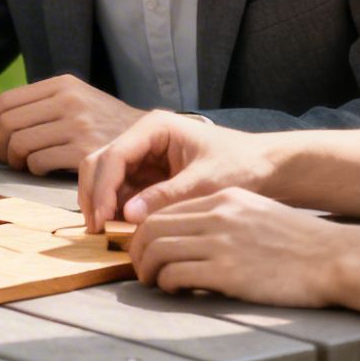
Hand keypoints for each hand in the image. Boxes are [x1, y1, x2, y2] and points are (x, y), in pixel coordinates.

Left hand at [0, 75, 143, 174]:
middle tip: (6, 158)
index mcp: (62, 85)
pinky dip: (34, 170)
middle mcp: (68, 101)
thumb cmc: (105, 124)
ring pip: (19, 145)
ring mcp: (77, 125)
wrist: (146, 139)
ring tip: (25, 165)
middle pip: (7, 124)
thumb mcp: (79, 98)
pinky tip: (44, 171)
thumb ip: (44, 103)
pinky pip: (38, 163)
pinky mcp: (84, 152)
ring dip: (15, 160)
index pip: (6, 102)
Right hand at [78, 110, 272, 231]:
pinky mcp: (147, 174)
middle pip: (100, 163)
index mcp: (154, 128)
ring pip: (105, 177)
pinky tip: (120, 228)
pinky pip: (121, 190)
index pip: (114, 155)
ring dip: (102, 202)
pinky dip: (115, 208)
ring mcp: (143, 155)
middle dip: (94, 194)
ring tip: (106, 232)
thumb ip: (165, 197)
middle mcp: (142, 137)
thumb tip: (126, 214)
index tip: (101, 218)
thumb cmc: (241, 166)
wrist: (265, 167)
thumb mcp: (205, 183)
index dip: (102, 188)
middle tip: (97, 230)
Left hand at [130, 188, 343, 306]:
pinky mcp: (227, 273)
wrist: (336, 259)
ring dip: (147, 271)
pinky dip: (167, 285)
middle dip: (136, 251)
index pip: (165, 209)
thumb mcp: (258, 214)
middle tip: (141, 269)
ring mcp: (222, 243)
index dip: (147, 232)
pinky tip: (178, 292)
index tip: (147, 250)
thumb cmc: (300, 244)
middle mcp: (218, 216)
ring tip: (155, 283)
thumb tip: (191, 238)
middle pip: (151, 228)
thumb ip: (224, 219)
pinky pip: (175, 275)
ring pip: (156, 251)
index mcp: (224, 199)